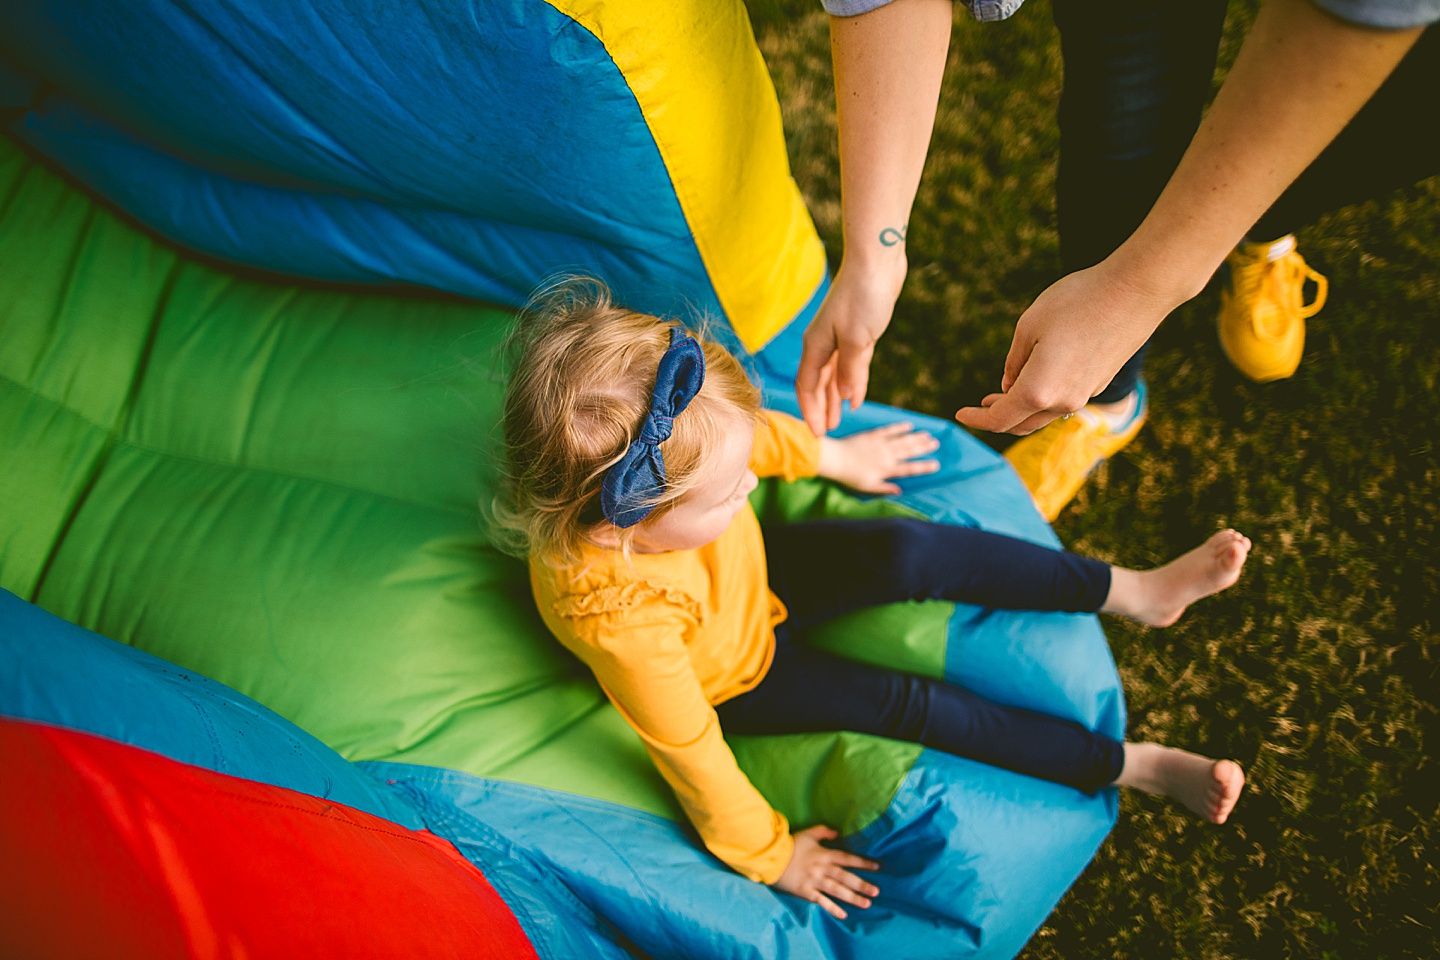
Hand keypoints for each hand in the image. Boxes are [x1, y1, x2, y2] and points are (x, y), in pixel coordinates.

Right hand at [773, 825, 879, 919]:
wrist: (771, 857)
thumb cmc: (790, 845)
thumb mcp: (808, 833)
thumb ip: (824, 832)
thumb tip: (838, 833)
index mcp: (824, 854)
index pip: (847, 858)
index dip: (863, 863)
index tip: (877, 867)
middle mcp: (822, 868)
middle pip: (845, 877)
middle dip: (862, 884)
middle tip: (877, 891)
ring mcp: (814, 881)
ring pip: (837, 891)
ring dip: (853, 897)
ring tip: (867, 903)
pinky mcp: (805, 892)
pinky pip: (822, 901)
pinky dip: (833, 908)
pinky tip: (844, 914)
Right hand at [796, 259, 906, 435]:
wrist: (876, 260)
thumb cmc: (864, 295)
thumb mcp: (858, 338)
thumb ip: (851, 370)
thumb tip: (846, 398)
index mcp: (816, 345)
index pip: (807, 385)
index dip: (810, 410)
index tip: (816, 434)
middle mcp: (824, 343)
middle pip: (817, 384)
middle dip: (820, 408)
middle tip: (824, 433)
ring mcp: (840, 338)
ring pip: (834, 376)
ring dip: (834, 398)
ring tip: (837, 420)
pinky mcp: (857, 333)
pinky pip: (850, 366)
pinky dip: (851, 382)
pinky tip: (854, 397)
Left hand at [818, 422, 939, 494]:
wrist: (835, 459)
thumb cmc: (850, 476)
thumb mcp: (867, 487)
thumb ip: (884, 489)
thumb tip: (899, 492)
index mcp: (886, 470)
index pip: (909, 469)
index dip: (923, 467)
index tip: (936, 465)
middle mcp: (887, 456)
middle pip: (909, 451)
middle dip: (923, 448)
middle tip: (936, 444)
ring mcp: (881, 444)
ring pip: (903, 440)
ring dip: (916, 437)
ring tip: (928, 435)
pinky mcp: (873, 435)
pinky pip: (890, 430)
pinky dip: (900, 427)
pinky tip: (909, 425)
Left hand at [954, 259, 1175, 434]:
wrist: (1136, 290)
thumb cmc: (1077, 301)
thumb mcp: (1029, 325)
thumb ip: (1014, 361)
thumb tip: (1009, 386)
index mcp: (1038, 390)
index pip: (999, 420)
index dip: (976, 420)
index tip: (960, 415)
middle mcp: (1063, 401)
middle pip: (1022, 424)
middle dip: (998, 418)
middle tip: (981, 407)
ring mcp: (1085, 395)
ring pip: (1045, 415)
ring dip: (1022, 410)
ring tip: (1005, 393)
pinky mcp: (1100, 383)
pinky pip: (1064, 401)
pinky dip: (1044, 399)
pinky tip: (1038, 380)